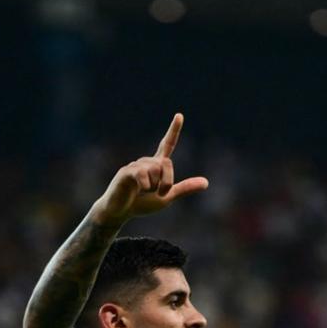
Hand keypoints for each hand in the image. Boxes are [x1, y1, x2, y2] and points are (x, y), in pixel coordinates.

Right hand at [92, 113, 207, 225]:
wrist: (120, 212)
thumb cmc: (142, 204)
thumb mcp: (167, 197)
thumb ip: (185, 188)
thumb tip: (206, 182)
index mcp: (157, 166)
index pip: (167, 145)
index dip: (174, 130)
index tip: (179, 115)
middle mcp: (147, 161)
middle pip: (167, 164)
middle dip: (167, 182)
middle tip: (158, 193)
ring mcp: (136, 165)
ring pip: (156, 170)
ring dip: (154, 187)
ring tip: (142, 192)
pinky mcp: (126, 171)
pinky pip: (143, 175)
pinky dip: (145, 186)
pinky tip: (136, 190)